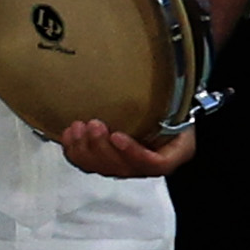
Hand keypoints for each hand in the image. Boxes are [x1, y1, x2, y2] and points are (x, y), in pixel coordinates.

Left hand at [53, 114, 196, 177]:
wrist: (161, 121)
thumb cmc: (170, 116)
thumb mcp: (180, 113)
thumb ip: (173, 109)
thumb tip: (168, 80)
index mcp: (167, 157)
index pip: (154, 164)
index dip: (133, 153)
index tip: (117, 136)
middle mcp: (143, 167)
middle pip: (121, 167)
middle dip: (102, 147)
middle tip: (94, 125)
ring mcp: (122, 167)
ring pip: (101, 168)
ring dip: (85, 149)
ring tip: (78, 128)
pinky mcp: (104, 162)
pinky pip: (87, 164)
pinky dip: (74, 151)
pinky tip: (68, 135)